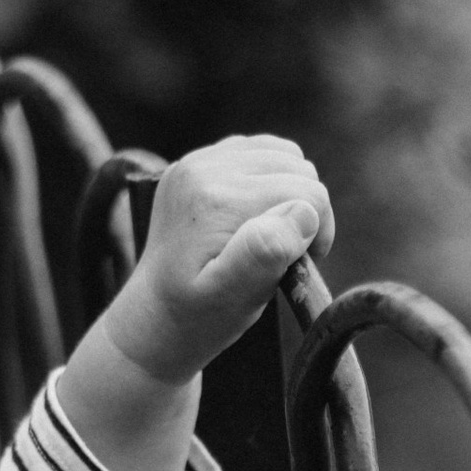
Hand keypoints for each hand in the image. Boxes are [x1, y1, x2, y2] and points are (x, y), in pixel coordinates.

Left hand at [97, 135, 333, 389]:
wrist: (153, 318)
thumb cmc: (196, 319)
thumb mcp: (232, 300)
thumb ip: (265, 254)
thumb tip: (302, 212)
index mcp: (216, 200)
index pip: (306, 193)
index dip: (318, 230)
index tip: (304, 263)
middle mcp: (204, 168)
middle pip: (297, 168)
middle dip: (306, 211)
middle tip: (289, 254)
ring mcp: (198, 161)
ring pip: (283, 154)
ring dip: (291, 193)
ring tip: (274, 235)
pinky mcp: (197, 162)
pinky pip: (259, 152)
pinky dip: (271, 180)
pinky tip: (258, 216)